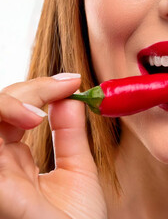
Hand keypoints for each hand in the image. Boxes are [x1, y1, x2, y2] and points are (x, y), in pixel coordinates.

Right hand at [0, 74, 106, 218]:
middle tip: (64, 86)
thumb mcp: (78, 169)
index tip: (74, 81)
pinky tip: (33, 119)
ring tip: (42, 110)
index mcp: (13, 160)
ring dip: (11, 103)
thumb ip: (70, 135)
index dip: (39, 90)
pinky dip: (3, 119)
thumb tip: (71, 98)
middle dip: (27, 90)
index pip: (12, 113)